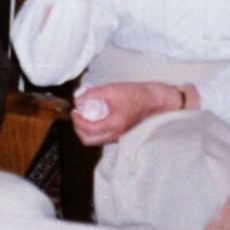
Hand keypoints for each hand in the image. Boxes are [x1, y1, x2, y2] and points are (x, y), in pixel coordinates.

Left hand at [71, 81, 185, 146]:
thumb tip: (78, 101)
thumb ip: (93, 95)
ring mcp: (118, 136)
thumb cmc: (136, 94)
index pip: (88, 128)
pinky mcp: (120, 134)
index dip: (77, 119)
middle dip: (78, 128)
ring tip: (87, 114)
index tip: (75, 109)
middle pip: (88, 140)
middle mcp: (116, 135)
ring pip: (95, 140)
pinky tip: (97, 115)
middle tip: (78, 115)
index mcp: (114, 124)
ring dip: (86, 129)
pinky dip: (95, 128)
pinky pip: (103, 136)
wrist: (155, 100)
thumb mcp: (112, 89)